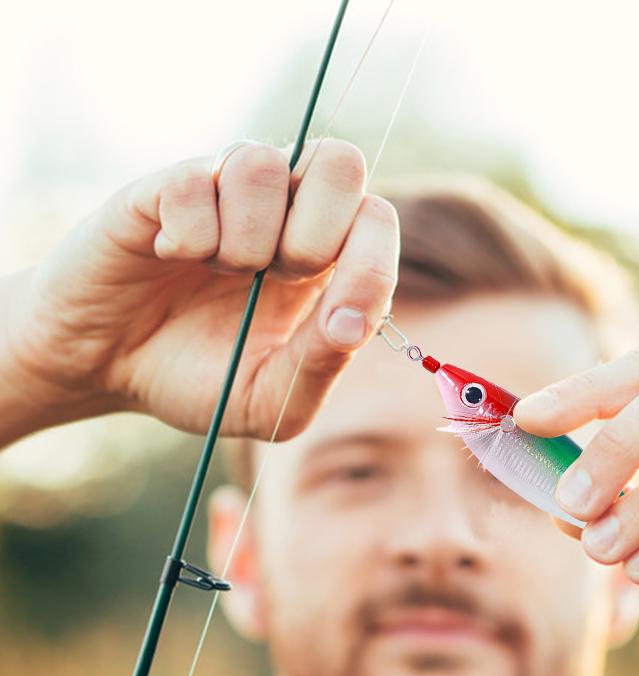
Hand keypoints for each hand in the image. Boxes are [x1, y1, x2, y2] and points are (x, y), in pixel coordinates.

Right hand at [0, 140, 397, 444]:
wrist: (109, 370)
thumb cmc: (203, 379)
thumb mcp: (274, 399)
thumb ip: (323, 363)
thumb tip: (354, 322)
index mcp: (327, 260)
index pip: (377, 218)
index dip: (371, 261)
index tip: (338, 321)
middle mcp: (284, 211)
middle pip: (341, 163)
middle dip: (316, 237)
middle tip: (276, 279)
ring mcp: (226, 191)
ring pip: (265, 164)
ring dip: (245, 240)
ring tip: (217, 270)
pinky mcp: (165, 184)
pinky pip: (194, 182)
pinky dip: (187, 235)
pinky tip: (169, 255)